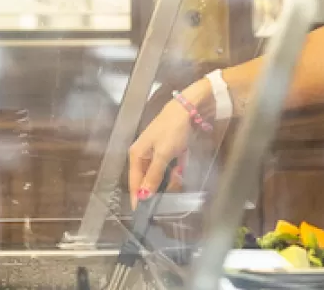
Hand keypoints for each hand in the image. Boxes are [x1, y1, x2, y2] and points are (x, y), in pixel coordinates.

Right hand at [127, 82, 201, 207]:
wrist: (188, 110)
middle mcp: (144, 155)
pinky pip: (170, 168)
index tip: (140, 213)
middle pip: (148, 179)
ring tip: (178, 173)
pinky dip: (176, 171)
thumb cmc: (172, 131)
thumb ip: (153, 176)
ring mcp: (156, 153)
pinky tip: (181, 168)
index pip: (134, 181)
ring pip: (161, 175)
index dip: (137, 196)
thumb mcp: (163, 155)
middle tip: (168, 191)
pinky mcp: (168, 152)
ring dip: (171, 178)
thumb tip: (143, 195)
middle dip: (159, 187)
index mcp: (136, 154)